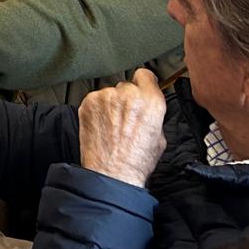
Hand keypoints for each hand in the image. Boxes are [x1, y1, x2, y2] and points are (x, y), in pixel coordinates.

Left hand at [78, 68, 167, 187]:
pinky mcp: (88, 102)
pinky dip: (97, 109)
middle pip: (126, 86)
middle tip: (125, 118)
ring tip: (113, 126)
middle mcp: (128, 95)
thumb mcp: (159, 138)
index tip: (141, 88)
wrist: (112, 173)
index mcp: (151, 102)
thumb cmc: (136, 161)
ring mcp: (106, 97)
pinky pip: (95, 100)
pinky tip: (102, 126)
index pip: (145, 75)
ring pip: (109, 93)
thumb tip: (147, 107)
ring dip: (111, 104)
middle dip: (126, 99)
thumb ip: (153, 115)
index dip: (144, 83)